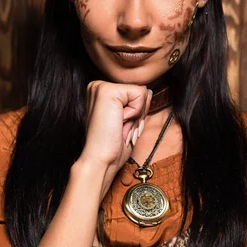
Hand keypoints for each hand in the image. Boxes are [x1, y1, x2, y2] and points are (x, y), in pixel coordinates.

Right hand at [78, 81, 151, 197]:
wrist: (101, 160)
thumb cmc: (113, 146)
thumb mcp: (129, 121)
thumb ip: (137, 104)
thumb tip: (148, 90)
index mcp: (101, 92)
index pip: (135, 93)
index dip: (136, 113)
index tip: (120, 127)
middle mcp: (98, 86)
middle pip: (140, 91)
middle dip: (137, 114)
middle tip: (120, 128)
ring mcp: (101, 86)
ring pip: (142, 92)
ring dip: (136, 115)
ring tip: (119, 126)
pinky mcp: (107, 91)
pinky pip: (140, 94)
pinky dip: (135, 113)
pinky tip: (118, 122)